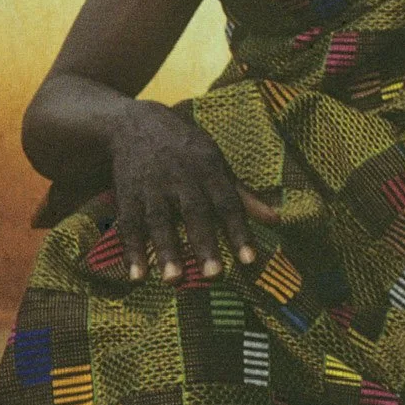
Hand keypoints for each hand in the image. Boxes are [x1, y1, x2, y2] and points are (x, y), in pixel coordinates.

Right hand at [109, 101, 279, 282]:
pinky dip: (132, 250)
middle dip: (204, 244)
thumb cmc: (186, 150)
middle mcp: (181, 178)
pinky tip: (137, 276)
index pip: (227, 203)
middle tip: (214, 276)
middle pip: (194, 212)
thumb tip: (277, 221)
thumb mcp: (216, 163)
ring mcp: (151, 186)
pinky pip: (129, 224)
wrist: (135, 123)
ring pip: (159, 220)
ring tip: (173, 281)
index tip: (249, 261)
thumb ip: (243, 195)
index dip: (239, 232)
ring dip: (166, 251)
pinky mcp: (127, 195)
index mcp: (209, 169)